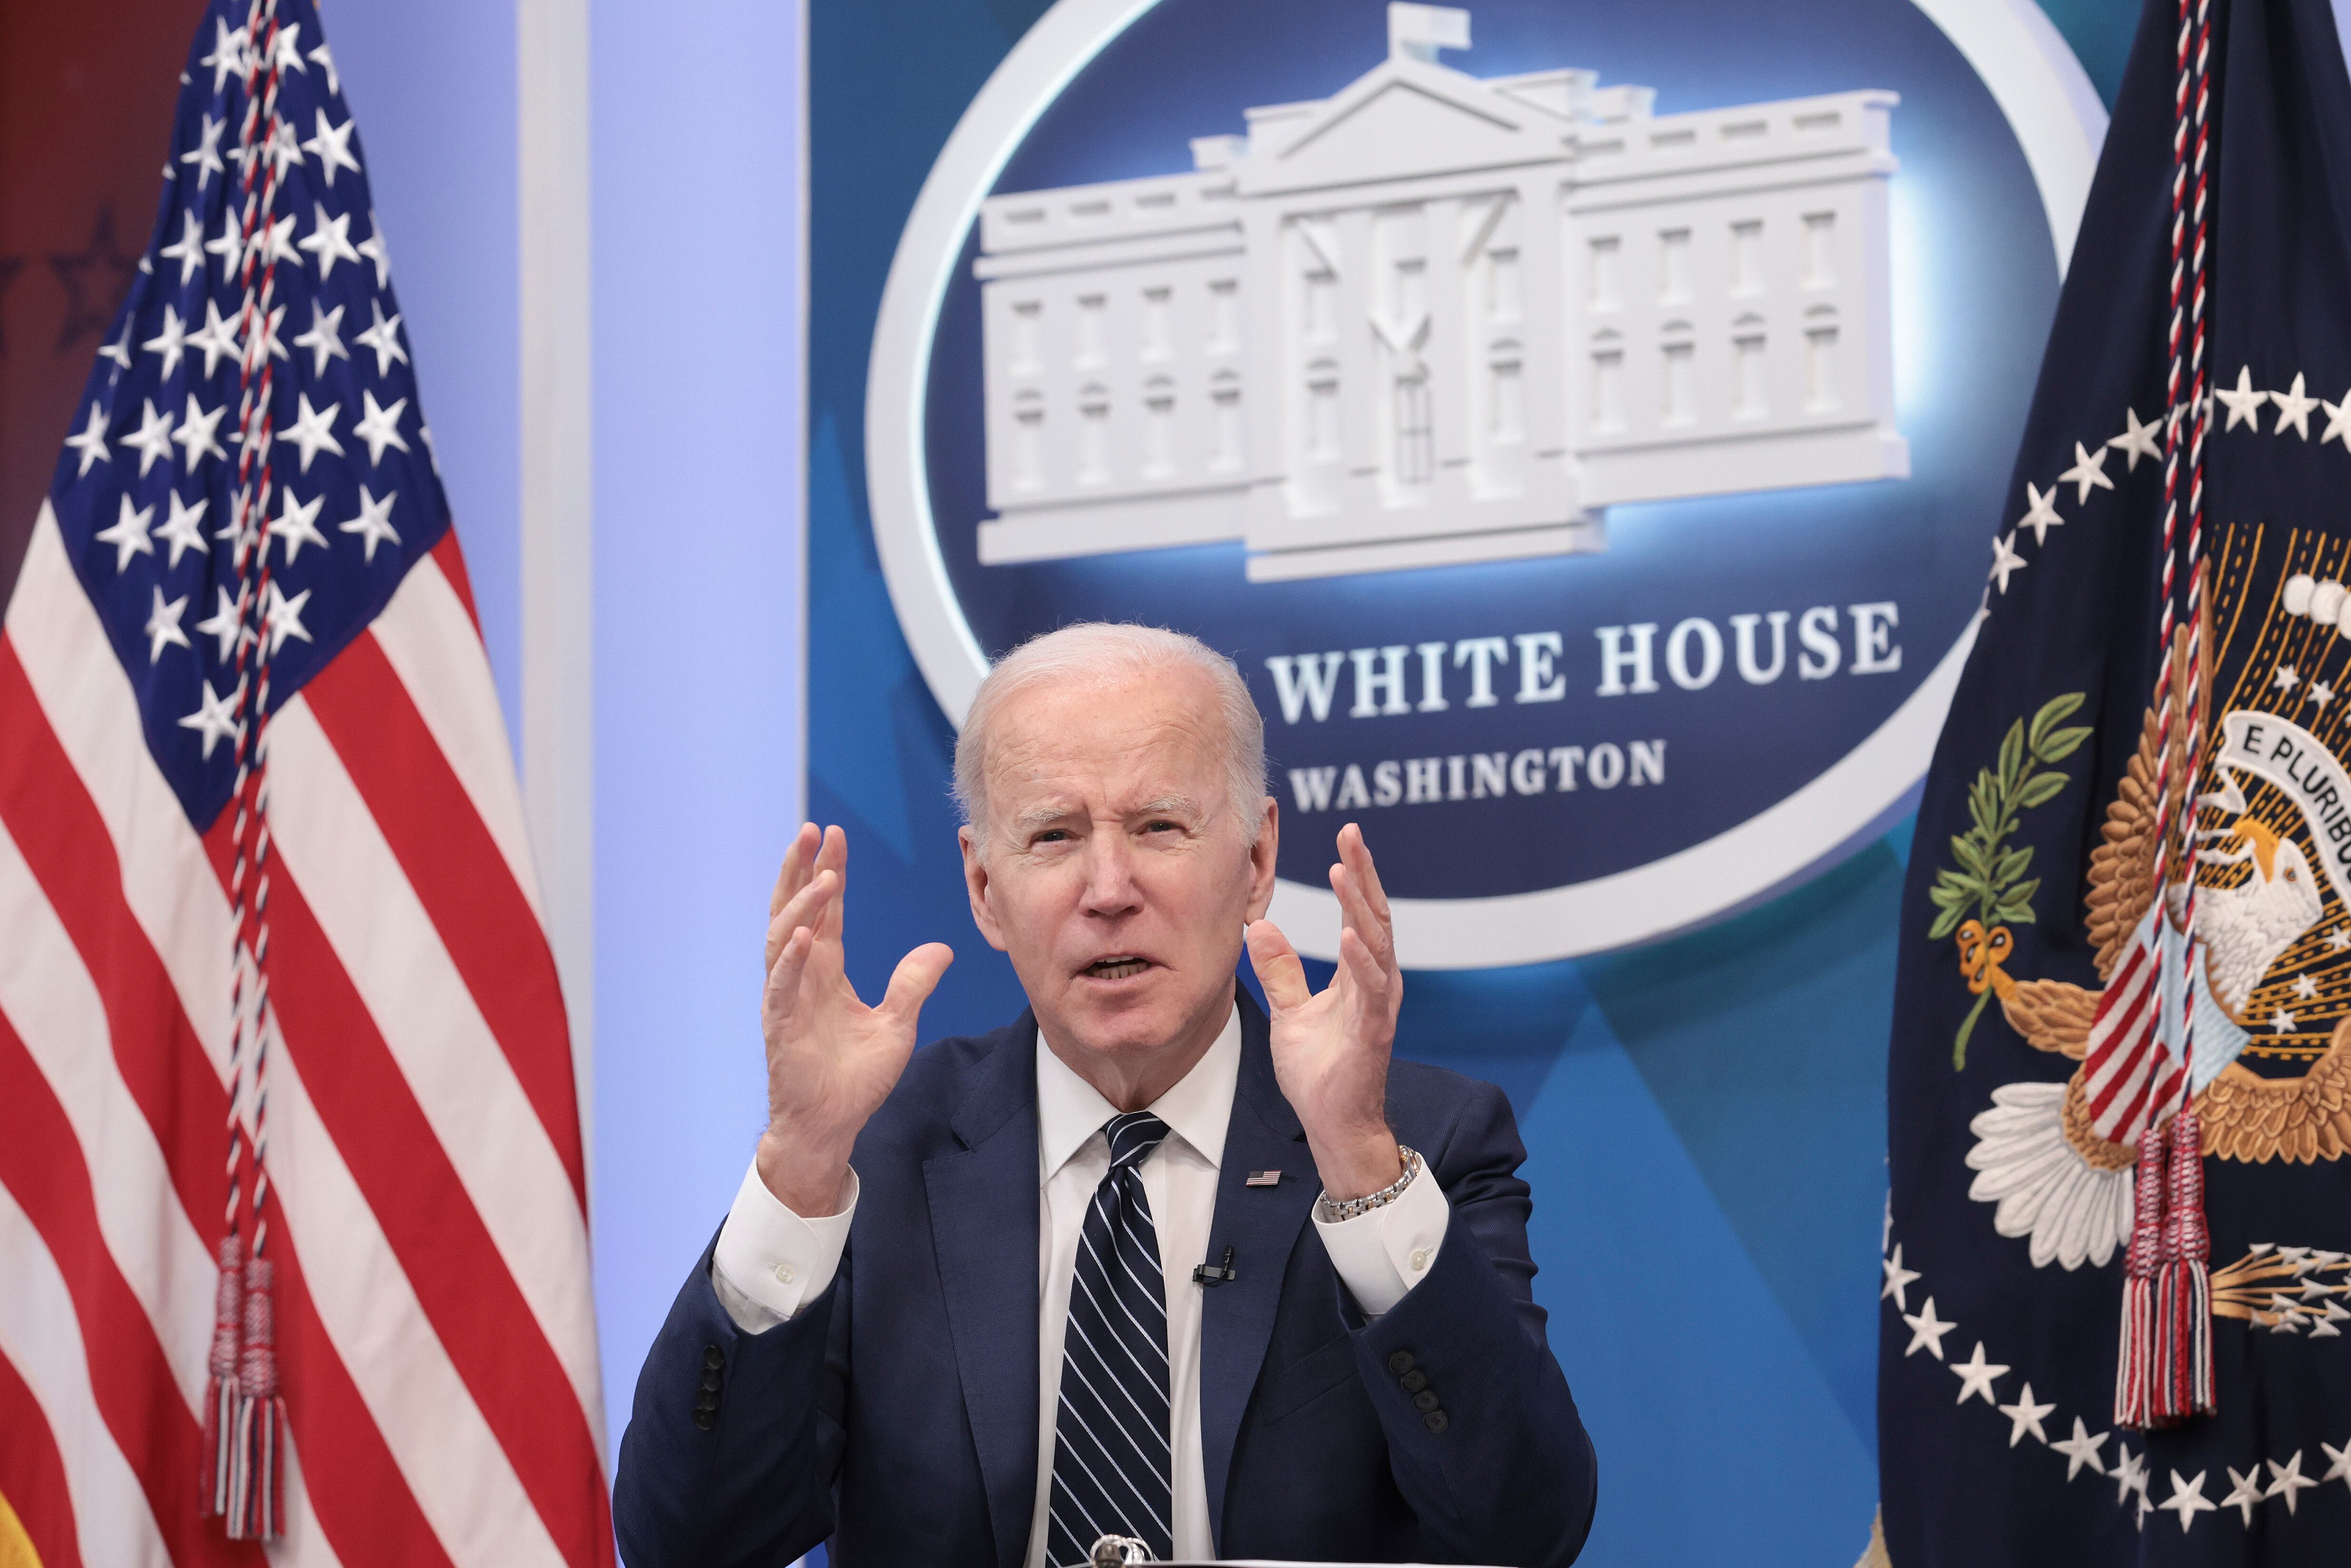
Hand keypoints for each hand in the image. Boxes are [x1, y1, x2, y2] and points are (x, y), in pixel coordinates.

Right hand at [755, 823, 952, 1215]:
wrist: (832, 1124)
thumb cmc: (856, 1077)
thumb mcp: (897, 1023)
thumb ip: (913, 983)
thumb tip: (943, 949)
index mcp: (826, 970)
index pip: (827, 911)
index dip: (830, 872)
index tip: (835, 835)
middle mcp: (802, 976)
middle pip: (795, 909)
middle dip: (801, 869)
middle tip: (812, 830)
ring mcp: (787, 998)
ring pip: (784, 938)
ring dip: (801, 905)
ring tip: (822, 876)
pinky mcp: (781, 1025)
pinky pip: (782, 984)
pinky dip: (791, 959)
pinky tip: (804, 934)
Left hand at [1245, 823, 1403, 1200]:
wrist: (1332, 1123)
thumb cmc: (1320, 1070)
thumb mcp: (1290, 1012)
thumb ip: (1280, 971)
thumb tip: (1259, 927)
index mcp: (1359, 974)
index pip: (1360, 913)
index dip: (1355, 875)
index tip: (1346, 837)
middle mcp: (1376, 983)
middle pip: (1375, 916)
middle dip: (1364, 874)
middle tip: (1352, 834)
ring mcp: (1378, 1007)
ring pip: (1378, 946)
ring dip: (1361, 908)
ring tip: (1346, 872)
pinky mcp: (1372, 1033)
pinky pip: (1371, 991)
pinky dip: (1362, 961)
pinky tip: (1349, 934)